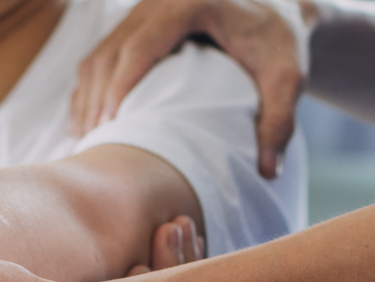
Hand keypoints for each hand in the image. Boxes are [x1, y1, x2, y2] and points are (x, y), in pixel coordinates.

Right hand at [71, 0, 308, 179]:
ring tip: (87, 139)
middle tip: (94, 141)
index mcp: (191, 2)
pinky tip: (87, 122)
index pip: (143, 43)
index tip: (112, 123)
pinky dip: (91, 88)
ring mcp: (144, 10)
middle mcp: (159, 0)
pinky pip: (102, 54)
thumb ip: (280, 121)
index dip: (122, 83)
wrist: (275, 9)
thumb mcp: (288, 78)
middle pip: (113, 49)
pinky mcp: (137, 23)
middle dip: (99, 97)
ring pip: (100, 52)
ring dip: (88, 95)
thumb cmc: (279, 42)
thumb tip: (268, 171)